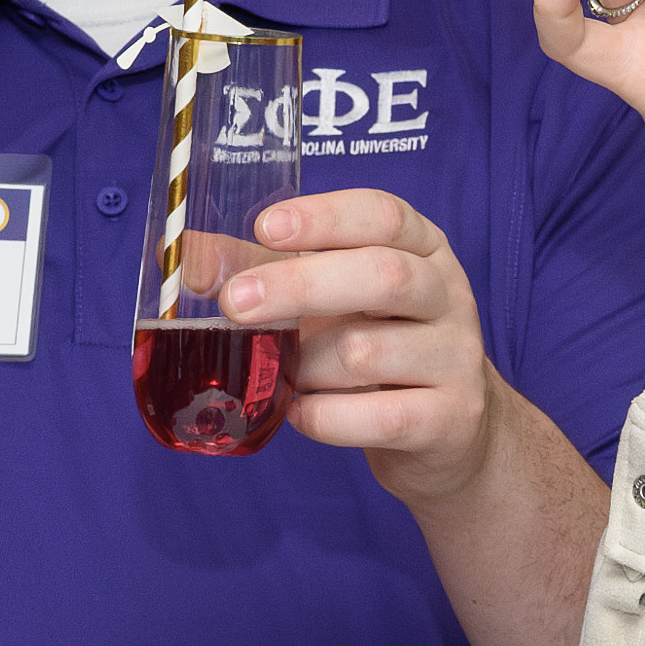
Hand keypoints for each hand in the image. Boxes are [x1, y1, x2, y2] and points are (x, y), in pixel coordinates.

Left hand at [233, 187, 513, 502]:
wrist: (448, 430)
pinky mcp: (451, 417)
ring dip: (306, 366)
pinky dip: (326, 418)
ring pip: (367, 352)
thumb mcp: (331, 299)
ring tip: (285, 374)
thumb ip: (266, 271)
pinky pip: (378, 416)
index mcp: (422, 249)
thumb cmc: (377, 346)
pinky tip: (302, 413)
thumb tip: (189, 260)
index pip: (383, 215)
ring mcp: (455, 356)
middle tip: (235, 304)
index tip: (266, 228)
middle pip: (382, 276)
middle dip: (300, 287)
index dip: (323, 217)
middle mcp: (448, 294)